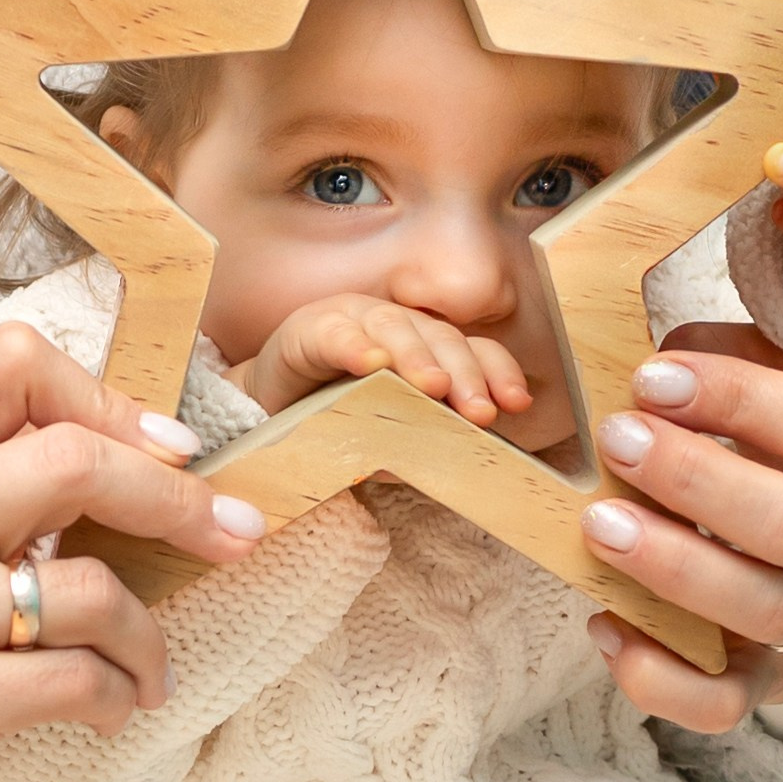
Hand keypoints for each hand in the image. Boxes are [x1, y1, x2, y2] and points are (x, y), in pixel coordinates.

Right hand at [0, 324, 267, 781]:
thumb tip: (154, 450)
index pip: (11, 360)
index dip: (105, 396)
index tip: (166, 447)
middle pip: (76, 459)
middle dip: (178, 501)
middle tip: (234, 532)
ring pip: (92, 586)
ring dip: (148, 637)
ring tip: (147, 666)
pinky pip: (78, 679)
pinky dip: (120, 694)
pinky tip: (114, 705)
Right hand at [224, 293, 532, 423]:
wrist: (266, 409)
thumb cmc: (336, 418)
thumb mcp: (388, 433)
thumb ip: (422, 440)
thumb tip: (463, 462)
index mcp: (423, 347)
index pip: (470, 350)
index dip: (497, 371)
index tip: (516, 403)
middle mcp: (395, 325)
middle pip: (439, 338)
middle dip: (464, 373)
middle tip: (480, 410)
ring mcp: (353, 319)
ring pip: (394, 327)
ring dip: (416, 357)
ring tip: (433, 388)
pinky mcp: (309, 328)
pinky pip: (336, 334)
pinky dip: (357, 346)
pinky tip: (372, 364)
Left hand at [581, 324, 782, 732]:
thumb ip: (741, 357)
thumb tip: (664, 353)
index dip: (741, 400)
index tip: (655, 378)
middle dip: (695, 481)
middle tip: (617, 438)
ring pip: (763, 613)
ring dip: (673, 568)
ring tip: (598, 523)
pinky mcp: (778, 683)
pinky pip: (723, 703)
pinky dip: (659, 678)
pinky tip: (605, 624)